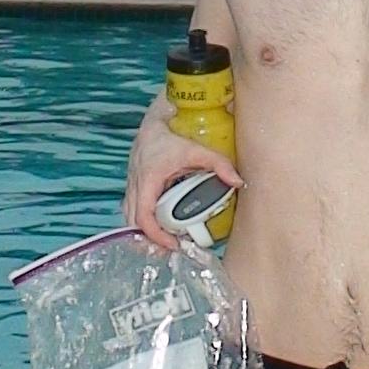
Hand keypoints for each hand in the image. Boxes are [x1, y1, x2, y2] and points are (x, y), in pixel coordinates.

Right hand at [123, 106, 243, 249]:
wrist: (154, 121)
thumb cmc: (172, 134)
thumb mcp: (197, 149)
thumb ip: (220, 164)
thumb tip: (239, 182)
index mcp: (148, 179)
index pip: (144, 216)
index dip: (156, 235)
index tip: (173, 244)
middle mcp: (135, 184)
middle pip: (134, 221)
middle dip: (150, 239)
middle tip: (172, 248)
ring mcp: (131, 184)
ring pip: (130, 216)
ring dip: (145, 231)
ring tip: (167, 240)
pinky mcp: (133, 183)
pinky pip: (132, 208)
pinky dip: (142, 220)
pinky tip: (158, 224)